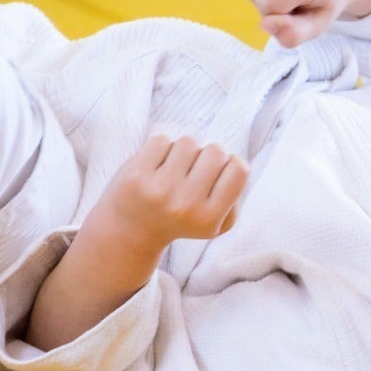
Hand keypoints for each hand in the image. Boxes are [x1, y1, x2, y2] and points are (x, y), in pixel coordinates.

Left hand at [87, 135, 248, 252]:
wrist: (131, 230)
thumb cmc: (183, 220)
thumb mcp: (218, 224)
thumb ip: (234, 197)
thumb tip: (233, 163)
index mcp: (209, 218)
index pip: (239, 170)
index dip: (232, 164)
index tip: (220, 172)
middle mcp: (185, 205)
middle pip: (216, 151)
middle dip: (208, 155)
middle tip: (196, 170)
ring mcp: (159, 189)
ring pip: (189, 142)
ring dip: (185, 151)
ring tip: (176, 168)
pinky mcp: (136, 175)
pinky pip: (162, 140)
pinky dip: (162, 148)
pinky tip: (157, 166)